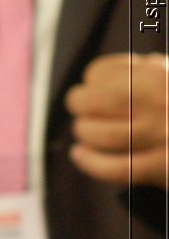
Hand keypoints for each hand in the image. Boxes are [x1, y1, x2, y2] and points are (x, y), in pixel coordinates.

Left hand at [66, 52, 168, 188]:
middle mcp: (157, 103)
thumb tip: (115, 74)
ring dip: (84, 135)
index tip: (94, 88)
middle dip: (79, 106)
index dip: (91, 82)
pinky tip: (80, 156)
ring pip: (98, 135)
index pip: (99, 73)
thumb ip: (150, 71)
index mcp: (158, 77)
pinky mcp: (164, 167)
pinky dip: (90, 163)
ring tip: (84, 136)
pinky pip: (115, 167)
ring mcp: (161, 136)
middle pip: (90, 101)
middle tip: (81, 112)